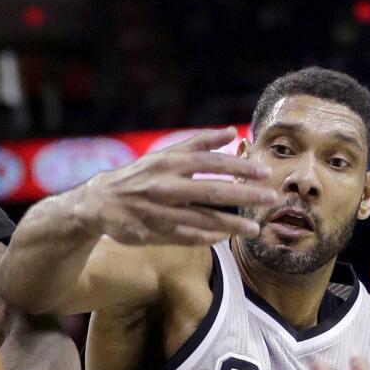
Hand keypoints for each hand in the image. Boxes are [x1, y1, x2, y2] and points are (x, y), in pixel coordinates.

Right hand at [74, 127, 277, 245]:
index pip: (211, 162)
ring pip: (202, 219)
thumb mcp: (164, 154)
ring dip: (231, 225)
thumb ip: (198, 143)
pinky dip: (208, 237)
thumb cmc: (138, 176)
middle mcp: (165, 186)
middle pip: (212, 191)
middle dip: (244, 195)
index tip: (265, 171)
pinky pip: (187, 237)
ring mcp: (160, 212)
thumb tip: (231, 131)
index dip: (239, 166)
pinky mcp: (155, 232)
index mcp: (169, 163)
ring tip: (255, 228)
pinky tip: (225, 237)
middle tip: (271, 198)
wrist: (99, 202)